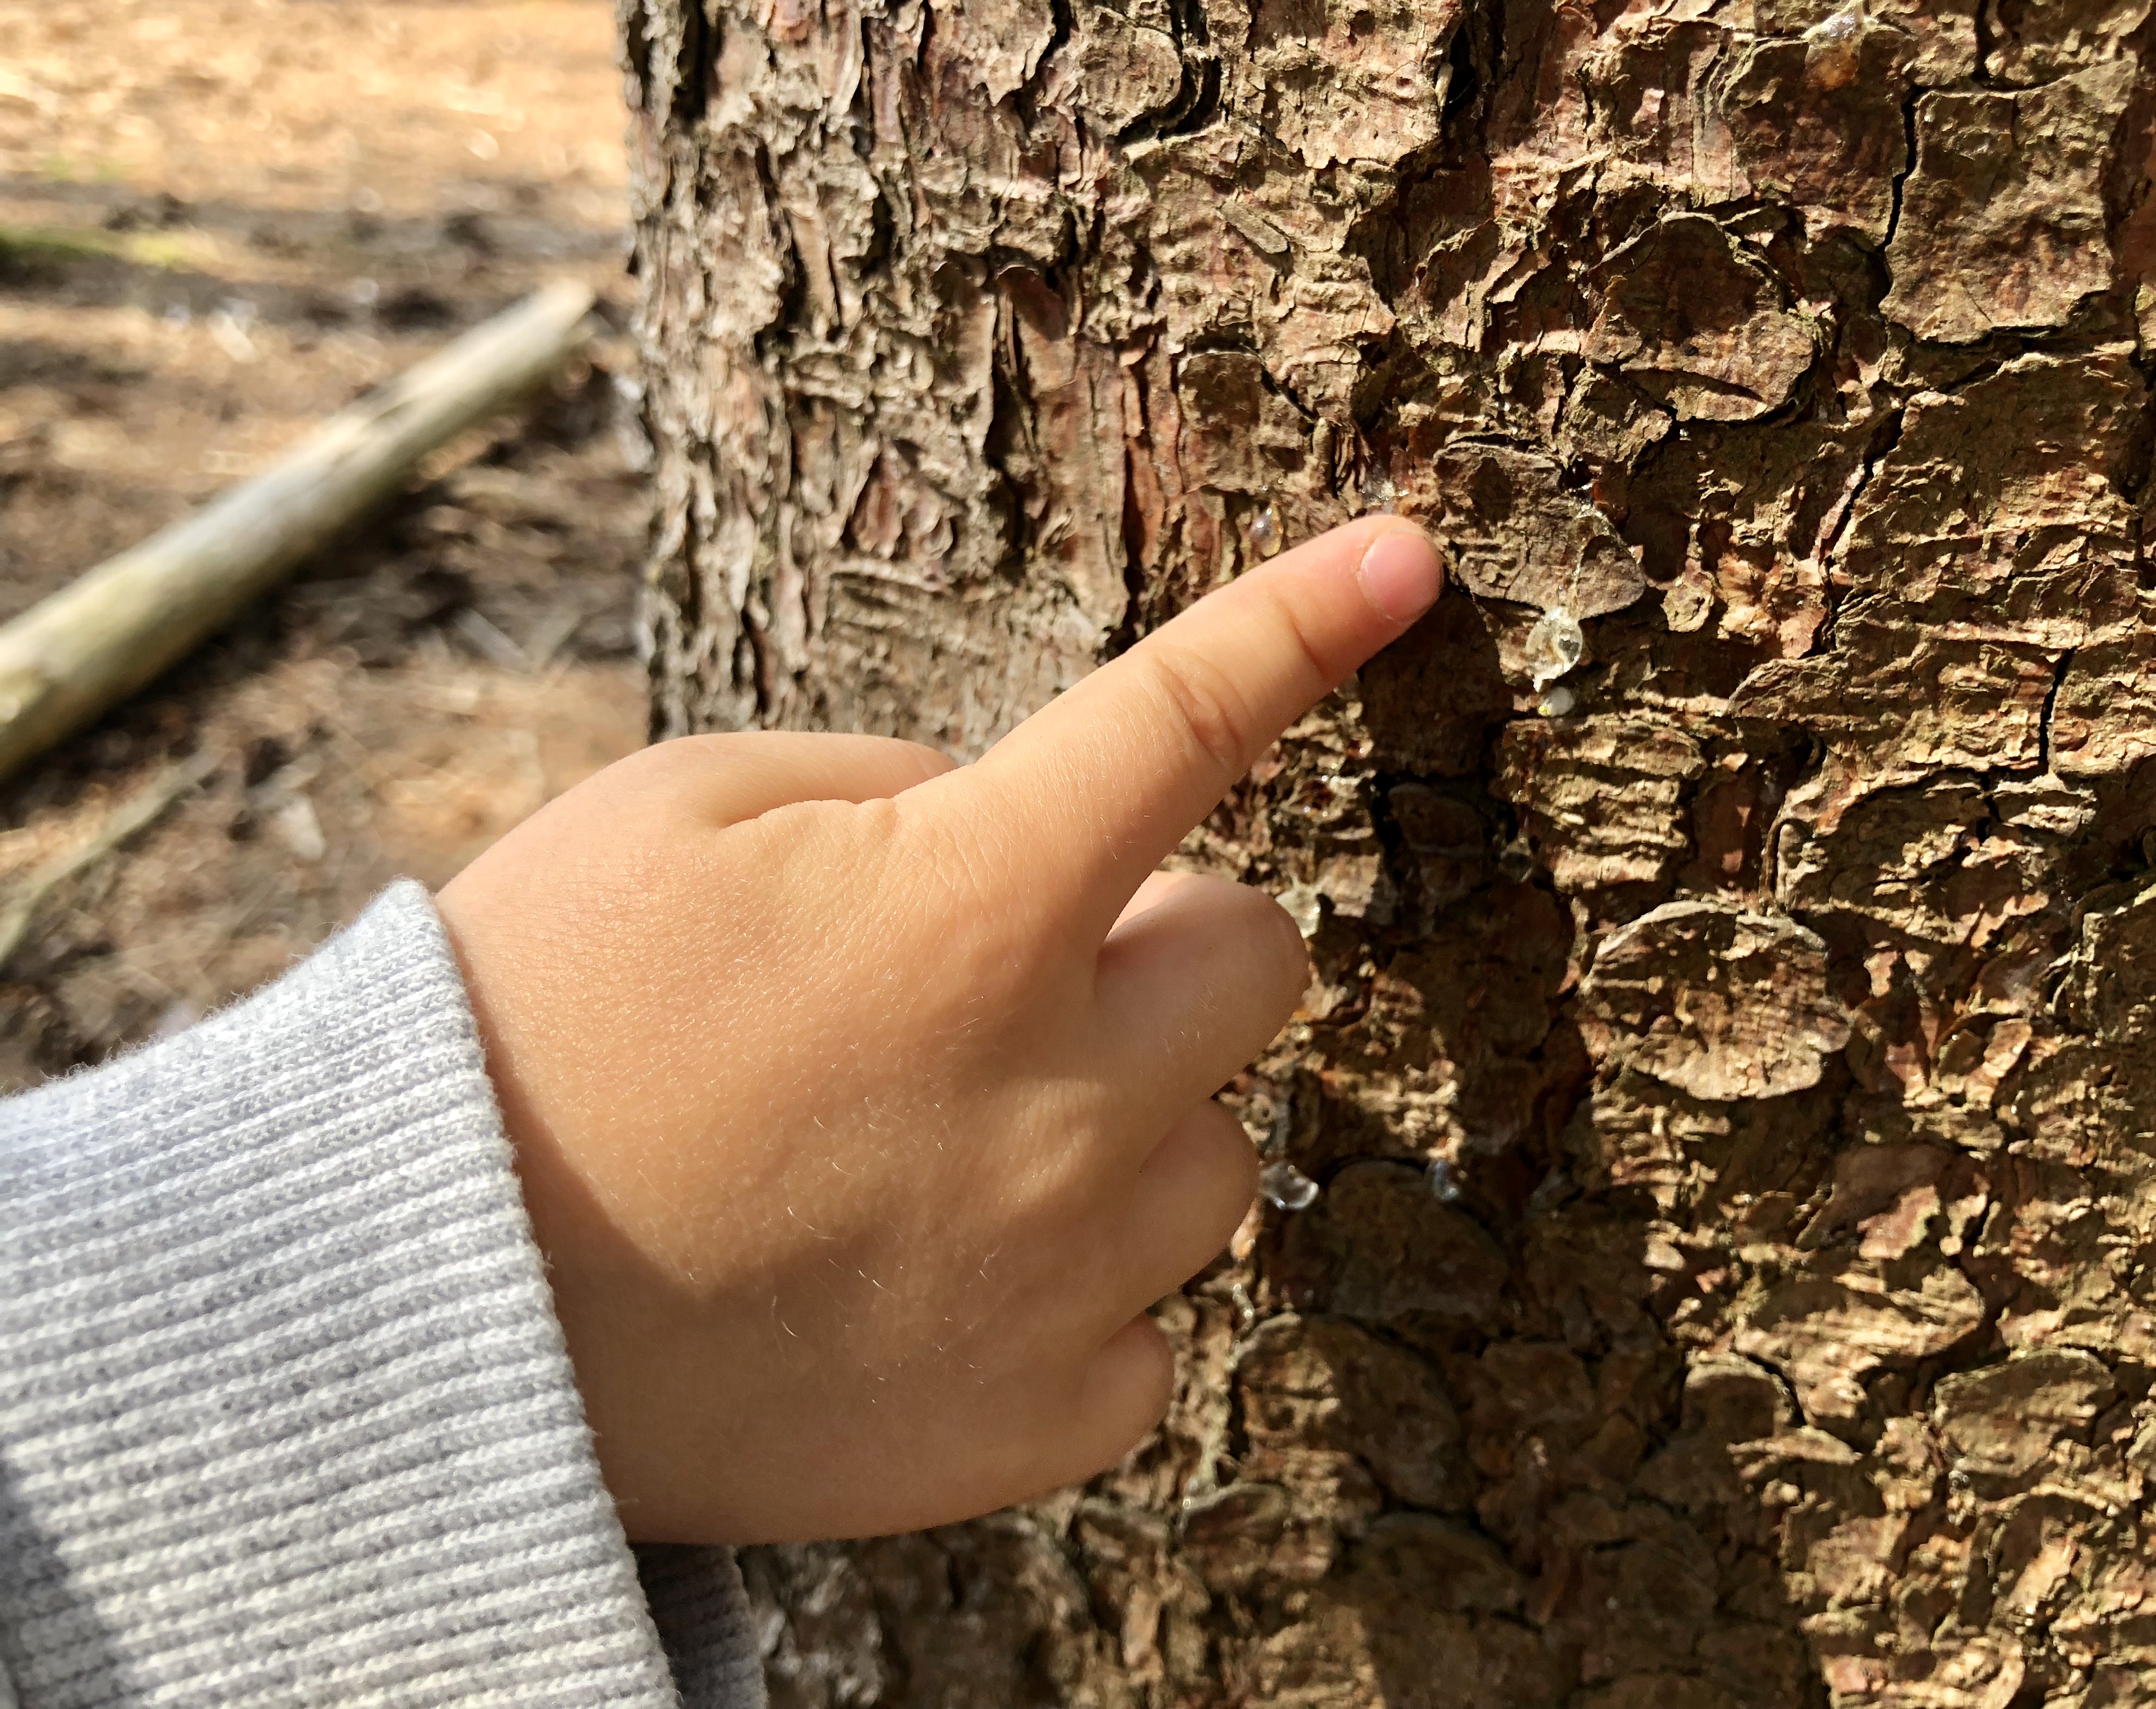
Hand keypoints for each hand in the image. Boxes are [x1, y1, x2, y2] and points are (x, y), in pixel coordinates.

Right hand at [434, 515, 1442, 1543]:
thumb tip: (1010, 819)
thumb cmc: (535, 1020)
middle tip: (1008, 973)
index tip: (1406, 556)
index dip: (1304, 621)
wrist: (423, 1309)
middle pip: (1264, 961)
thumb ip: (895, 787)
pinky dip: (1073, 1290)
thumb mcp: (679, 814)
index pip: (1187, 719)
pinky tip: (929, 1276)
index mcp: (971, 907)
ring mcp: (1067, 1272)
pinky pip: (1154, 1326)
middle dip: (1168, 944)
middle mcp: (1063, 1094)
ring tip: (934, 1147)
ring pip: (1219, 1151)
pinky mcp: (1041, 1419)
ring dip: (1121, 1120)